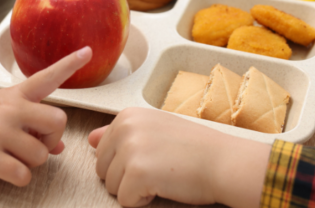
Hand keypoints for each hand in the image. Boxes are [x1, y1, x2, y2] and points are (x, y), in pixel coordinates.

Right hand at [0, 47, 91, 185]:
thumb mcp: (0, 111)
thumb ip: (31, 124)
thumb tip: (58, 148)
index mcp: (15, 94)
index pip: (47, 76)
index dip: (70, 64)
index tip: (88, 51)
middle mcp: (9, 109)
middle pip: (58, 121)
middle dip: (52, 138)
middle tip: (34, 143)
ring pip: (41, 155)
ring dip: (32, 163)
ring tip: (12, 156)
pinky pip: (22, 174)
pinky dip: (20, 178)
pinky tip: (7, 170)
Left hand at [88, 107, 269, 207]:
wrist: (225, 162)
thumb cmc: (195, 149)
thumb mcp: (154, 130)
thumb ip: (120, 134)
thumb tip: (90, 139)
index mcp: (127, 115)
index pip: (102, 151)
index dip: (127, 163)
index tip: (154, 157)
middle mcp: (125, 127)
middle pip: (102, 169)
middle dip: (126, 178)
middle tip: (158, 170)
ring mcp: (130, 149)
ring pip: (111, 186)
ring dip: (134, 190)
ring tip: (162, 176)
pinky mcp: (137, 173)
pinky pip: (125, 201)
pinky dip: (143, 202)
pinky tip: (164, 187)